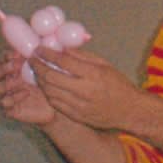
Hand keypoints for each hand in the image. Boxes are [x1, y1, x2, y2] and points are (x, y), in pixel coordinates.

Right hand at [0, 50, 55, 124]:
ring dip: (6, 82)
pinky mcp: (10, 109)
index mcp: (14, 70)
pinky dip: (13, 98)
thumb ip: (43, 59)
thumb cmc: (51, 86)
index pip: (2, 59)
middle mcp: (8, 81)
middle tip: (16, 66)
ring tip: (20, 81)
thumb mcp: (48, 70)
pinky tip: (26, 93)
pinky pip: (4, 104)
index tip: (18, 54)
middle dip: (2, 67)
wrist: (56, 107)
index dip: (7, 56)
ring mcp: (7, 95)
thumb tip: (48, 46)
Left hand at [29, 47, 149, 130]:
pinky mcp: (76, 116)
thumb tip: (62, 47)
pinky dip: (48, 93)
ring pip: (50, 91)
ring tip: (37, 72)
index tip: (39, 49)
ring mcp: (79, 105)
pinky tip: (46, 86)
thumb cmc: (118, 84)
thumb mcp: (104, 65)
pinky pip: (55, 103)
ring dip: (40, 80)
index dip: (47, 53)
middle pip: (51, 77)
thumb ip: (82, 56)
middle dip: (37, 66)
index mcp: (93, 74)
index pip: (63, 61)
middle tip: (32, 59)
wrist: (129, 110)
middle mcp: (84, 90)